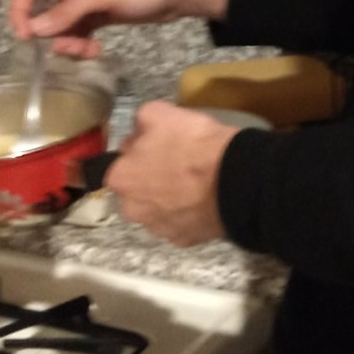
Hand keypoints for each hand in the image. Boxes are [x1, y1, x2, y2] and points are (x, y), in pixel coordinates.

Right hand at [8, 0, 229, 58]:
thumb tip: (34, 29)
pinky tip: (97, 50)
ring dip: (70, 44)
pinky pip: (78, 35)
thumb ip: (69, 11)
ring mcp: (85, 5)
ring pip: (61, 30)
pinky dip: (82, 45)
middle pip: (42, 15)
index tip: (28, 39)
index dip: (19, 13)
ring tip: (90, 51)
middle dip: (52, 36)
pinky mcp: (98, 18)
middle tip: (72, 50)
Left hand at [106, 101, 234, 246]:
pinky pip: (181, 224)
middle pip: (137, 191)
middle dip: (151, 180)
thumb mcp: (159, 113)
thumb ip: (139, 123)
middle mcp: (132, 210)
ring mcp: (158, 229)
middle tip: (177, 165)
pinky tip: (204, 200)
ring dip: (170, 199)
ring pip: (159, 210)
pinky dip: (188, 214)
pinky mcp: (183, 240)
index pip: (119, 164)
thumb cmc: (192, 145)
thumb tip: (138, 132)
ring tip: (195, 184)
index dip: (139, 153)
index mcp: (120, 179)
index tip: (158, 147)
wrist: (234, 180)